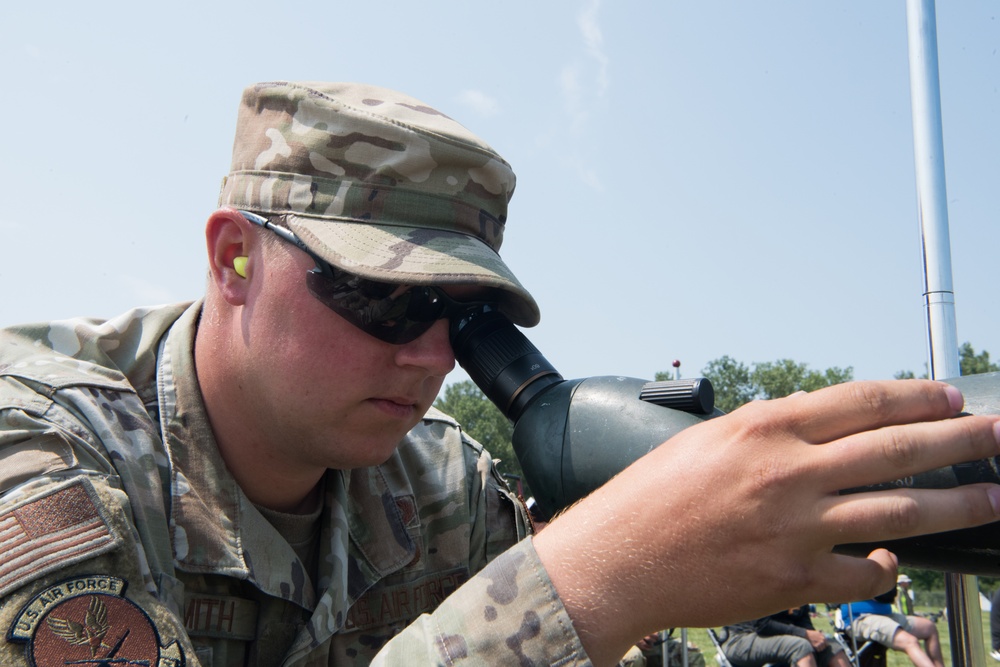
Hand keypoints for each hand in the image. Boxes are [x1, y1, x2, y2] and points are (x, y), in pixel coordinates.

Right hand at [533, 380, 999, 666]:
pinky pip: (865, 571)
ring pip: (900, 509)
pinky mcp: (795, 578)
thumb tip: (819, 425)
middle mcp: (788, 472)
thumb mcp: (705, 441)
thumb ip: (767, 432)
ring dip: (957, 502)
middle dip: (959, 439)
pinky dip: (886, 564)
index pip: (862, 402)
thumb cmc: (650, 498)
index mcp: (765, 428)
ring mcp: (796, 527)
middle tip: (996, 433)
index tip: (949, 397)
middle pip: (897, 448)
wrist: (617, 561)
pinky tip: (891, 558)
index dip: (916, 397)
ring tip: (994, 496)